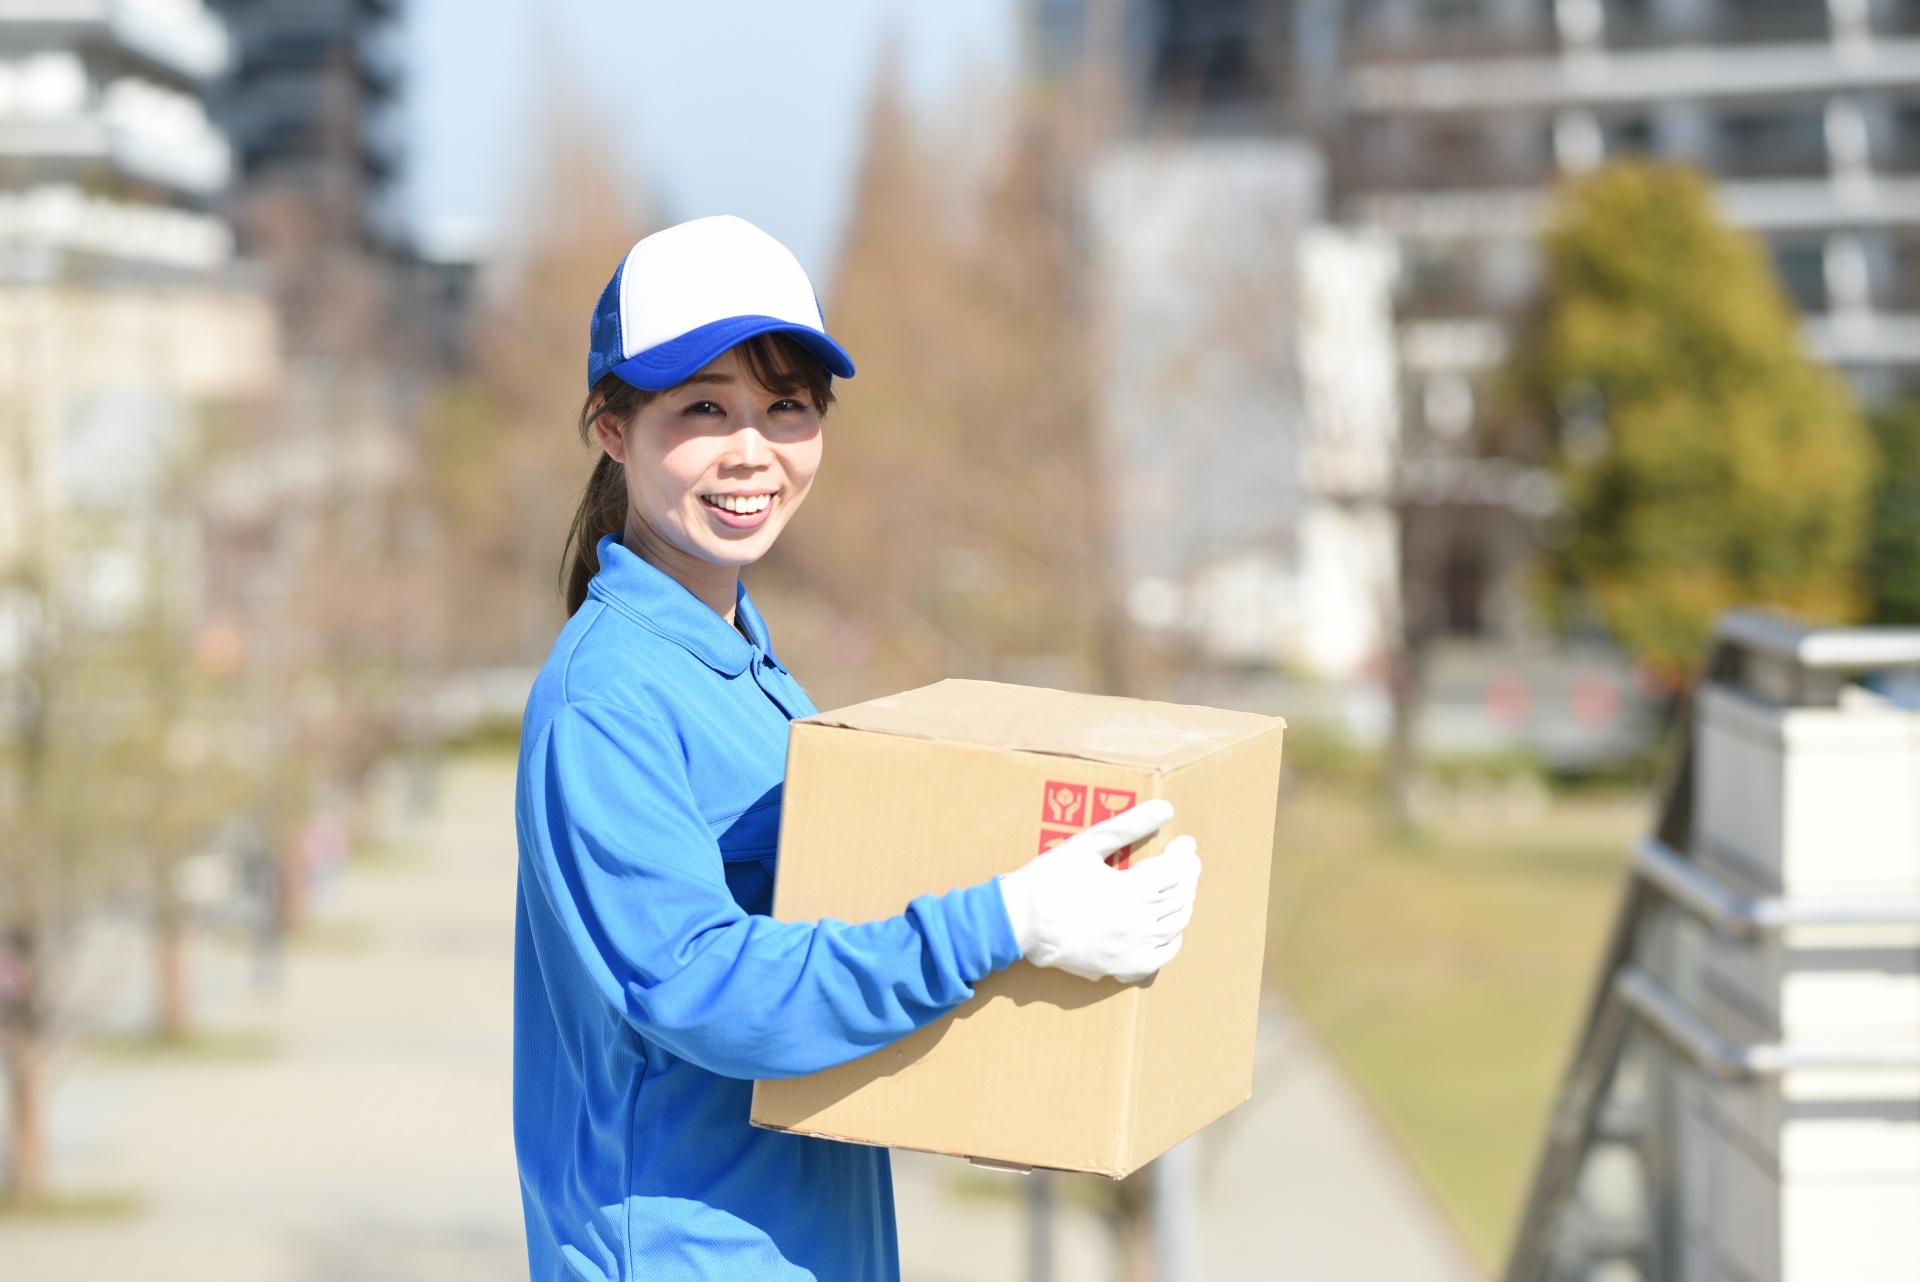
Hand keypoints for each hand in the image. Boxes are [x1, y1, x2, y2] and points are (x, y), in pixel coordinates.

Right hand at [996, 800, 1200, 983]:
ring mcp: (1132, 948)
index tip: (1184, 843)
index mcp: (1132, 889)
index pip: (1177, 870)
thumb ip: (1129, 825)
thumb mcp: (1088, 843)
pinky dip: (1172, 942)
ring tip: (1180, 889)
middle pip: (1180, 897)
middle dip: (1187, 876)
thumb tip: (1166, 808)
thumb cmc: (1050, 878)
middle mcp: (1139, 921)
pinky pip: (1160, 958)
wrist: (1020, 921)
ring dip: (1183, 905)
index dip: (1185, 854)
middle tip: (1187, 864)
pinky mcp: (1121, 967)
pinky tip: (1170, 930)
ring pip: (1175, 926)